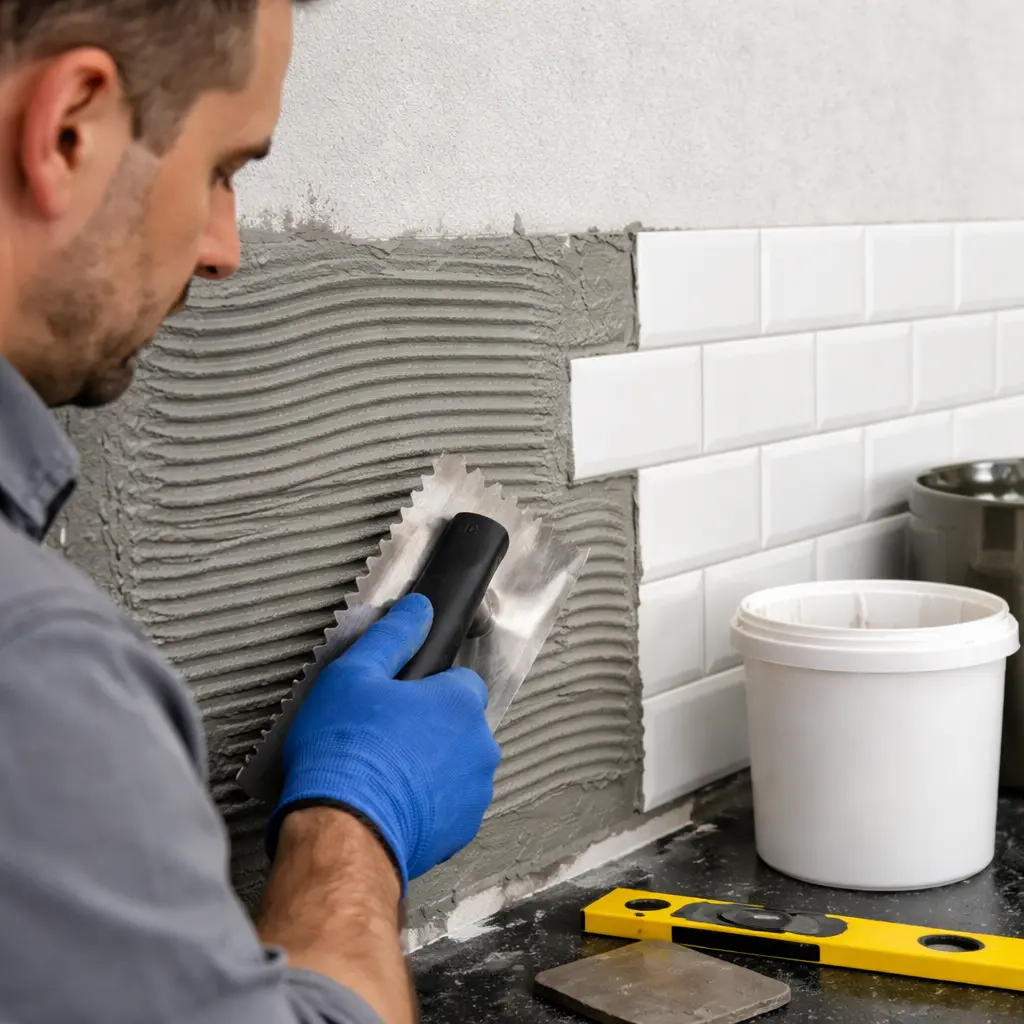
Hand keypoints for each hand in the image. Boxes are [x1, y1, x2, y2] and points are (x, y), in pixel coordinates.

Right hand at [268, 593, 500, 891]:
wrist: (342, 832)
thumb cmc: (345, 751)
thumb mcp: (355, 674)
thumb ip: (394, 635)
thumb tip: (418, 609)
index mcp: (460, 703)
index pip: (461, 682)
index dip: (427, 689)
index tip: (398, 702)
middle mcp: (480, 746)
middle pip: (460, 725)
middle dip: (431, 729)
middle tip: (384, 738)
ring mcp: (474, 792)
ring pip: (457, 766)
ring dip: (432, 767)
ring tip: (384, 774)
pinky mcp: (461, 831)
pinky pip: (449, 805)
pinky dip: (428, 804)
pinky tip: (392, 803)